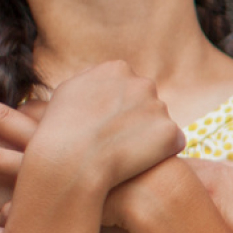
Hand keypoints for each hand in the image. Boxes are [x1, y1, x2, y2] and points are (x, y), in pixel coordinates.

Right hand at [2, 63, 181, 191]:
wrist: (69, 161)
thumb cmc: (60, 130)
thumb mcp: (67, 92)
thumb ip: (91, 81)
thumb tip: (102, 80)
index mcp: (117, 69)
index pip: (127, 86)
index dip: (115, 109)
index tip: (102, 125)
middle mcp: (142, 83)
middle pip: (146, 102)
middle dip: (135, 120)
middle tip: (114, 142)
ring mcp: (158, 107)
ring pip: (159, 123)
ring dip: (147, 138)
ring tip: (121, 154)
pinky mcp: (169, 132)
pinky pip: (173, 142)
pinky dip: (162, 154)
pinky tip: (139, 164)